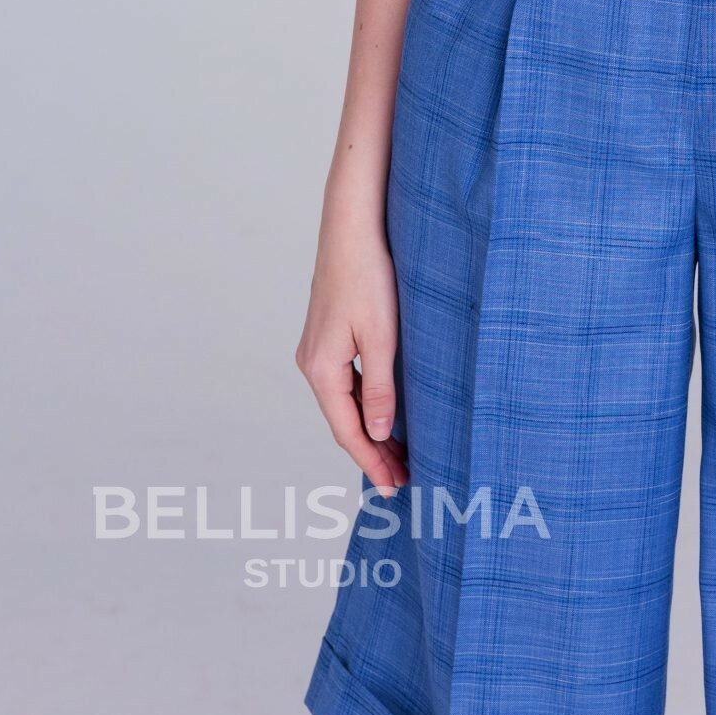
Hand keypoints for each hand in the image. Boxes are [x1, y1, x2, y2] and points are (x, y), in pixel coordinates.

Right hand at [295, 172, 408, 495]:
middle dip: (372, 452)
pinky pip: (345, 383)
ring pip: (344, 403)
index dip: (372, 462)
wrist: (352, 227)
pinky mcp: (327, 335)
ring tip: (398, 454)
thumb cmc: (369, 276)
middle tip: (403, 479)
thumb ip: (380, 387)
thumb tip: (377, 432)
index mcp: (322, 369)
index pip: (348, 431)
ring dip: (370, 429)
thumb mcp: (381, 337)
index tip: (395, 487)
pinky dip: (364, 405)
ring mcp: (317, 350)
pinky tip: (383, 412)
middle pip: (343, 421)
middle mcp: (312, 363)